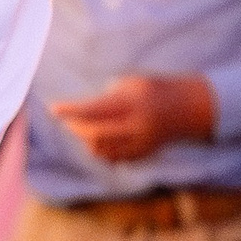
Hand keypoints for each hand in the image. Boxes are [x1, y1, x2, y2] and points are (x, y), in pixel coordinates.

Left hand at [48, 72, 216, 162]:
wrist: (186, 108)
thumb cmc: (152, 89)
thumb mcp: (130, 83)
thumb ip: (106, 97)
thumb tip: (79, 112)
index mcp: (134, 103)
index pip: (96, 110)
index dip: (72, 111)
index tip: (53, 109)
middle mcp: (138, 126)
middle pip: (95, 134)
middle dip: (75, 128)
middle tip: (64, 120)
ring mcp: (142, 142)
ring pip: (102, 149)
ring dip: (85, 139)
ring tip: (78, 127)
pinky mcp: (143, 153)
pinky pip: (113, 157)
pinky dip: (98, 149)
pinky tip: (92, 139)